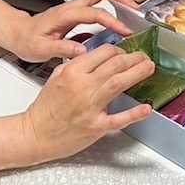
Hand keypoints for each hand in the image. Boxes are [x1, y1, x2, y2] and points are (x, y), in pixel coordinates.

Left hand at [4, 0, 136, 62]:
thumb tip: (82, 50)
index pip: (95, 13)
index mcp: (65, 15)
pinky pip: (98, 5)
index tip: (125, 31)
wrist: (17, 33)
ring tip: (133, 12)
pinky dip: (111, 7)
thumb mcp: (40, 49)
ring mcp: (75, 8)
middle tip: (136, 8)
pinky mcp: (77, 13)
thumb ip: (61, 48)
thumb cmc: (27, 40)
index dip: (112, 21)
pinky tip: (119, 20)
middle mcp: (72, 7)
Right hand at [20, 44, 155, 161]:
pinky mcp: (95, 126)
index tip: (126, 53)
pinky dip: (133, 113)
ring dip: (137, 73)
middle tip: (144, 57)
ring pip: (118, 83)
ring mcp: (89, 107)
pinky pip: (118, 119)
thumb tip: (97, 56)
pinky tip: (145, 108)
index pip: (103, 52)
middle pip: (114, 65)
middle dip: (134, 58)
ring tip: (149, 68)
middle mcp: (82, 87)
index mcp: (72, 72)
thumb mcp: (57, 77)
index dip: (119, 50)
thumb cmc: (46, 108)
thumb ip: (77, 65)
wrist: (35, 134)